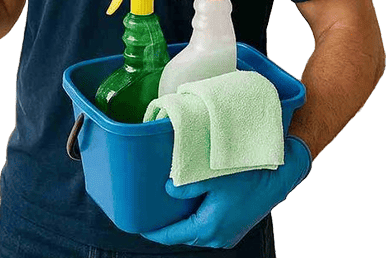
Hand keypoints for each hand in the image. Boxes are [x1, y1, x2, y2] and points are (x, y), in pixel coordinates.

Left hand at [141, 135, 311, 248]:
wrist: (277, 178)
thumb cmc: (246, 176)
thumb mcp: (211, 177)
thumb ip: (186, 187)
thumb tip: (167, 190)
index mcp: (208, 228)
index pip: (172, 235)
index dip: (153, 232)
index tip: (137, 225)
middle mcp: (217, 237)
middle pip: (183, 236)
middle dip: (166, 228)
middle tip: (148, 213)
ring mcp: (227, 235)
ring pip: (196, 232)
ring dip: (182, 224)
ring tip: (165, 210)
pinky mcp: (233, 228)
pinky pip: (207, 228)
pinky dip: (195, 220)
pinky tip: (189, 206)